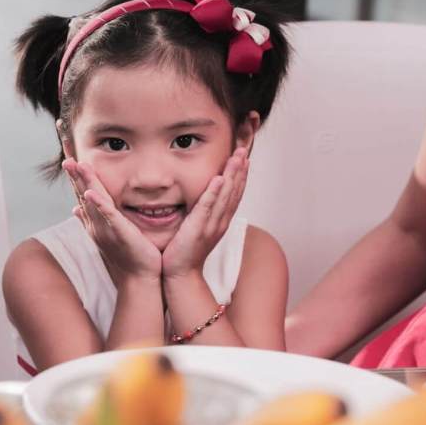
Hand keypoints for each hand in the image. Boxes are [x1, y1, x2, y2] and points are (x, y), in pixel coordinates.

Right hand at [63, 158, 161, 282]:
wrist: (138, 276)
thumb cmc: (128, 255)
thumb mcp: (109, 232)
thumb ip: (92, 219)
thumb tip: (74, 209)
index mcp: (94, 220)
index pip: (81, 191)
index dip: (74, 174)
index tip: (68, 155)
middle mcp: (95, 222)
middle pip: (81, 191)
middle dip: (73, 172)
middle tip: (65, 152)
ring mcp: (105, 227)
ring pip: (91, 200)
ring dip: (82, 181)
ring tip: (75, 164)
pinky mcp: (118, 232)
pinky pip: (107, 215)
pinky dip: (98, 204)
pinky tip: (90, 192)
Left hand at [162, 148, 248, 277]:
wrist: (180, 275)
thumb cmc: (185, 253)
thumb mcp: (197, 229)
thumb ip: (201, 214)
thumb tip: (201, 200)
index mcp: (220, 221)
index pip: (234, 194)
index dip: (240, 175)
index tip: (244, 157)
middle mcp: (220, 222)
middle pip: (235, 191)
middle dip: (240, 169)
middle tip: (245, 149)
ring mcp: (211, 226)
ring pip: (226, 196)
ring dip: (233, 175)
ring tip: (237, 157)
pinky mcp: (198, 230)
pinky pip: (207, 208)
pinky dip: (214, 193)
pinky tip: (219, 179)